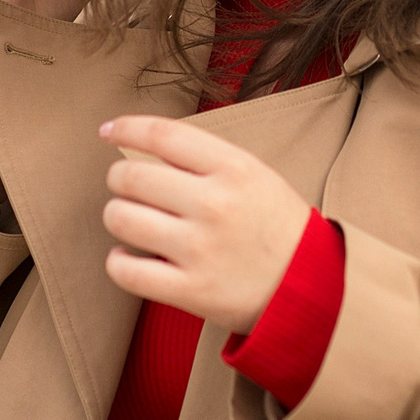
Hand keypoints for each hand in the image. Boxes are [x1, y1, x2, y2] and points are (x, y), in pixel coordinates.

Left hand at [99, 115, 311, 334]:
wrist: (311, 286)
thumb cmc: (275, 225)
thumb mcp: (254, 174)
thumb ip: (204, 157)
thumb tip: (142, 140)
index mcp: (234, 169)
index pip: (163, 134)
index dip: (126, 128)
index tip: (108, 131)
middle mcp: (215, 205)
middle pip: (132, 176)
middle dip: (118, 178)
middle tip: (126, 185)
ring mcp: (201, 250)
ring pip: (121, 219)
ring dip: (117, 215)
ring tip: (131, 220)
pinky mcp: (190, 291)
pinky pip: (126, 272)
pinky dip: (118, 262)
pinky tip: (128, 256)